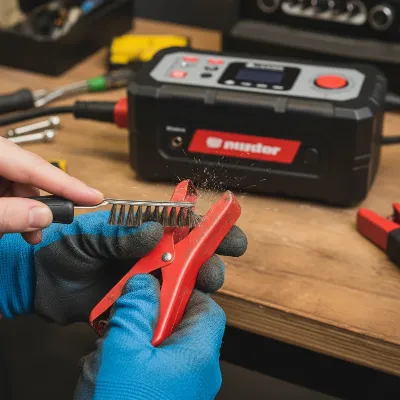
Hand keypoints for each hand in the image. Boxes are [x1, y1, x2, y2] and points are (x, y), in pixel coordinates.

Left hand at [0, 137, 102, 243]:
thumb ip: (7, 213)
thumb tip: (43, 215)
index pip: (35, 165)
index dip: (67, 183)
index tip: (94, 196)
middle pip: (28, 173)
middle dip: (43, 202)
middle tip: (59, 220)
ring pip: (18, 183)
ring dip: (26, 210)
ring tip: (30, 234)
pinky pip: (7, 189)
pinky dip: (14, 208)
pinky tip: (12, 225)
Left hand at [0, 211, 246, 321]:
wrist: (38, 280)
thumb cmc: (60, 245)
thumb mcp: (89, 233)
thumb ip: (121, 234)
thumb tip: (152, 231)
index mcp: (140, 228)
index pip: (181, 224)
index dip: (207, 226)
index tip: (226, 229)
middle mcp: (147, 252)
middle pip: (189, 253)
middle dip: (210, 256)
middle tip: (218, 262)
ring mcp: (144, 277)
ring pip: (181, 279)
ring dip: (196, 282)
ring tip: (201, 283)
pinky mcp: (137, 300)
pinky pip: (161, 303)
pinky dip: (174, 305)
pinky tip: (181, 306)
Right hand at [75, 275, 226, 399]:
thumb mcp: (123, 352)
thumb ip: (135, 310)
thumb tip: (144, 282)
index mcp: (198, 354)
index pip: (206, 307)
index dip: (184, 290)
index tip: (158, 283)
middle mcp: (199, 372)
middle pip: (182, 325)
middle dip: (150, 318)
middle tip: (124, 320)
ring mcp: (184, 390)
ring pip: (164, 348)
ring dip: (137, 342)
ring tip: (111, 351)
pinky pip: (155, 370)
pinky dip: (134, 363)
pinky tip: (110, 371)